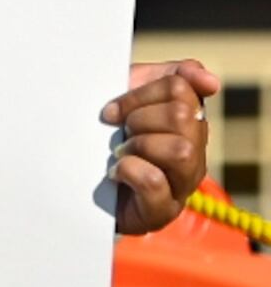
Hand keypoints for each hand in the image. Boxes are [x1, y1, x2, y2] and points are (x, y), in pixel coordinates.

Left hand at [104, 58, 217, 235]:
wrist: (76, 185)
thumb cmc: (106, 137)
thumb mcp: (131, 97)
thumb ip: (170, 77)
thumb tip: (210, 81)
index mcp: (189, 119)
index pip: (180, 88)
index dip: (138, 95)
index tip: (111, 110)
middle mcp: (194, 149)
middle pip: (182, 116)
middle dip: (139, 119)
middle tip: (119, 133)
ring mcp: (183, 183)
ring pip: (180, 150)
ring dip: (140, 146)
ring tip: (119, 154)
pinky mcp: (162, 210)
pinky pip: (155, 182)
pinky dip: (129, 171)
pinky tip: (115, 173)